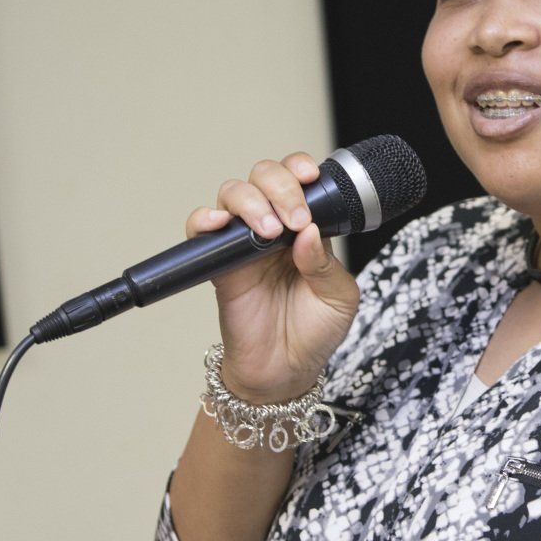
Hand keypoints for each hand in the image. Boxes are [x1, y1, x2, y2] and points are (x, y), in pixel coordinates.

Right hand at [184, 152, 360, 402]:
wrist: (285, 371)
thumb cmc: (314, 332)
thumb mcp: (339, 298)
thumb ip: (326, 264)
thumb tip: (309, 233)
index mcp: (306, 228)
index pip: (299, 180)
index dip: (300, 168)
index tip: (311, 177)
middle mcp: (274, 227)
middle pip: (264, 177)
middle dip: (280, 186)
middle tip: (294, 219)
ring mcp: (244, 243)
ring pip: (234, 193)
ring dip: (251, 201)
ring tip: (268, 230)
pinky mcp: (219, 264)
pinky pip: (201, 230)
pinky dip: (205, 218)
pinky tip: (222, 224)